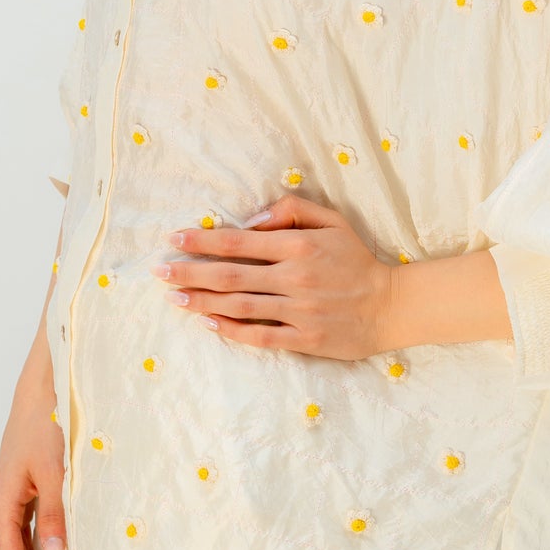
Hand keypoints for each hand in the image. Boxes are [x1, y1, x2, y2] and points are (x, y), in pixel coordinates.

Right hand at [0, 323, 65, 549]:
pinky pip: (31, 524)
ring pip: (23, 540)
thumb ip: (55, 517)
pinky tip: (68, 547)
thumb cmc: (47, 427)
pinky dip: (47, 540)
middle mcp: (0, 504)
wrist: (43, 390)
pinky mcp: (23, 488)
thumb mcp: (55, 475)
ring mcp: (11, 496)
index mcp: (1, 504)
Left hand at [153, 193, 393, 359]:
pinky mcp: (304, 338)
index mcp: (298, 246)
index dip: (201, 240)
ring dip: (201, 302)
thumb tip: (251, 219)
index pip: (238, 241)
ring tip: (173, 298)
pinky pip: (259, 336)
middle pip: (229, 275)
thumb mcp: (332, 221)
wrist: (391, 306)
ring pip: (238, 307)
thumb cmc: (357, 261)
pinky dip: (231, 330)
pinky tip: (208, 323)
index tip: (174, 238)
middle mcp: (294, 278)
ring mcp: (298, 311)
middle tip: (159, 271)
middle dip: (189, 273)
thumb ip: (292, 210)